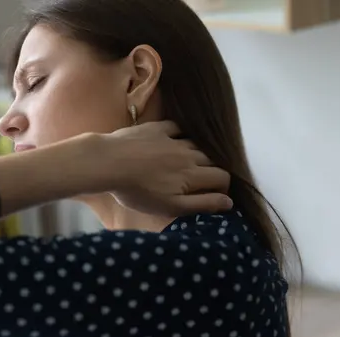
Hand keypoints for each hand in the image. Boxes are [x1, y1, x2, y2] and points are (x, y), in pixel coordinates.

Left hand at [101, 121, 231, 216]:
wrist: (109, 162)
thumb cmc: (138, 192)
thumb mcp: (171, 206)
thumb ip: (202, 204)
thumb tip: (230, 202)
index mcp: (193, 175)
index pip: (221, 177)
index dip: (223, 187)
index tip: (215, 193)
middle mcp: (188, 154)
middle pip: (211, 160)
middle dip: (211, 170)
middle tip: (200, 180)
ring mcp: (173, 139)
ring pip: (196, 144)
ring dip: (197, 153)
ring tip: (188, 162)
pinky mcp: (157, 128)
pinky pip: (177, 128)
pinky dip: (181, 135)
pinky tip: (176, 140)